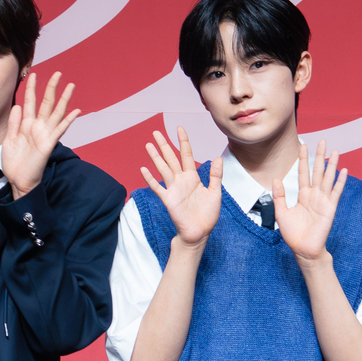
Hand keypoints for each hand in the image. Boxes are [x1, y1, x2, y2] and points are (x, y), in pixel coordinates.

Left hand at [3, 69, 81, 197]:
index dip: (30, 88)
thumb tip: (17, 106)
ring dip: (64, 99)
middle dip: (51, 88)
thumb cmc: (15, 162)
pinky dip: (68, 120)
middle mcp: (38, 127)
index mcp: (26, 125)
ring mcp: (45, 134)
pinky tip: (76, 111)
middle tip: (58, 73)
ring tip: (70, 86)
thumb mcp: (9, 139)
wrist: (19, 180)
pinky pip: (60, 129)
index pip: (30, 102)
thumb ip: (13, 123)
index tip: (32, 74)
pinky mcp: (49, 143)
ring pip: (56, 113)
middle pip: (47, 103)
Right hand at [140, 127, 223, 246]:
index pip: (186, 155)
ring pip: (163, 169)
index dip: (183, 142)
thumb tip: (218, 158)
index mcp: (193, 177)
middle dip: (164, 145)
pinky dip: (150, 179)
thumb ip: (216, 176)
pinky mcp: (168, 199)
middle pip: (171, 159)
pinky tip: (143, 169)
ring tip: (148, 145)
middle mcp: (181, 180)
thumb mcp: (215, 193)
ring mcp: (173, 189)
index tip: (179, 128)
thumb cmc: (208, 214)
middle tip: (156, 132)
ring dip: (156, 157)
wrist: (200, 232)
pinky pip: (158, 187)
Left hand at [274, 140, 347, 263]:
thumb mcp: (281, 213)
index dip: (303, 159)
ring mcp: (323, 201)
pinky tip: (344, 170)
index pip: (303, 173)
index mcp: (303, 195)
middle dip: (319, 156)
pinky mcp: (330, 208)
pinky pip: (336, 192)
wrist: (303, 249)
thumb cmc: (293, 234)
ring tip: (335, 150)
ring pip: (327, 178)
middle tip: (322, 141)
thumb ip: (279, 196)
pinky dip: (340, 181)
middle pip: (317, 171)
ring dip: (331, 164)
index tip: (303, 145)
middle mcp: (314, 195)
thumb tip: (276, 179)